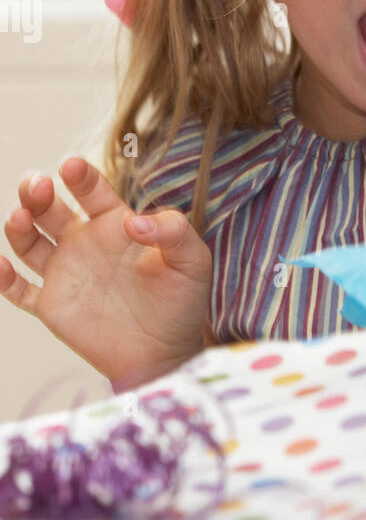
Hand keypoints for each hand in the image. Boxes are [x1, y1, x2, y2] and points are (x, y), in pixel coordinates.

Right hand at [0, 156, 211, 391]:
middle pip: (49, 208)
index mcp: (114, 223)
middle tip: (37, 186)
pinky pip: (18, 289)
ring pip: (28, 241)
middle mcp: (83, 242)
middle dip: (37, 193)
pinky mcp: (51, 305)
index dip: (80, 176)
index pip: (91, 190)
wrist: (168, 353)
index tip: (71, 166)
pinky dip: (2, 277)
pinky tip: (0, 265)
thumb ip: (174, 231)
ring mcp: (65, 272)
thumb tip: (135, 222)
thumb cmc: (183, 302)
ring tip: (21, 217)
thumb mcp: (192, 261)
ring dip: (18, 226)